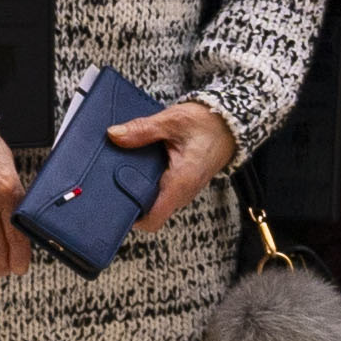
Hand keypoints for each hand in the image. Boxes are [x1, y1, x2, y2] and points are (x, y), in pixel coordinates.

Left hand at [110, 95, 244, 234]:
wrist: (232, 122)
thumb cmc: (208, 123)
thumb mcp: (172, 121)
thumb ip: (142, 130)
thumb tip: (114, 135)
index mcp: (180, 183)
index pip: (152, 219)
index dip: (130, 216)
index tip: (112, 202)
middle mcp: (182, 192)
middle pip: (148, 211)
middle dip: (128, 199)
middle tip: (108, 181)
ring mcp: (183, 190)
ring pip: (153, 201)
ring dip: (137, 189)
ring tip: (119, 170)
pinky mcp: (182, 183)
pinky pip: (160, 190)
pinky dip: (147, 181)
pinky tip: (137, 164)